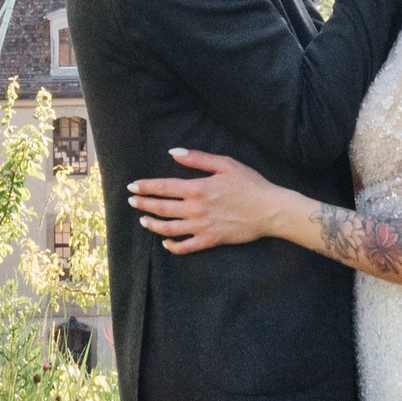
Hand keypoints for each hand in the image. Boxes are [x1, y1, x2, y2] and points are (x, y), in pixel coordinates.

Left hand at [127, 149, 288, 253]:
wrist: (270, 210)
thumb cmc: (250, 184)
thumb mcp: (225, 164)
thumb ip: (197, 159)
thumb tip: (173, 153)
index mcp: (197, 188)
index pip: (163, 187)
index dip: (145, 187)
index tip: (132, 186)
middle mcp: (195, 209)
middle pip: (161, 208)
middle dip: (143, 204)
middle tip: (131, 202)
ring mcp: (201, 227)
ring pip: (168, 229)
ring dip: (152, 224)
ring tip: (143, 220)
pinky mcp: (210, 240)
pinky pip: (186, 247)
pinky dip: (172, 246)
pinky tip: (165, 242)